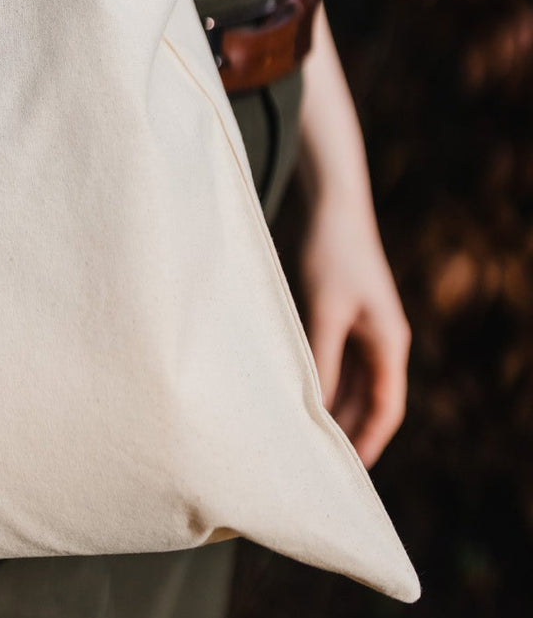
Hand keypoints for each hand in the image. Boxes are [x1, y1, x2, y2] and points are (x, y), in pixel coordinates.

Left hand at [296, 2, 410, 468]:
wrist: (330, 202)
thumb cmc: (330, 254)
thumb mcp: (322, 311)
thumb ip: (318, 359)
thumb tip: (308, 406)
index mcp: (388, 344)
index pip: (384, 410)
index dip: (367, 443)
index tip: (345, 475)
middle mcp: (381, 339)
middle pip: (366, 398)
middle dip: (345, 430)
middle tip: (315, 464)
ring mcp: (361, 324)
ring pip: (347, 378)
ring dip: (328, 404)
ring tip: (298, 436)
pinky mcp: (340, 309)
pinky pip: (332, 356)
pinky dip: (317, 376)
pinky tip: (289, 388)